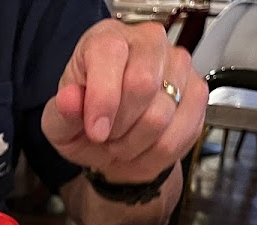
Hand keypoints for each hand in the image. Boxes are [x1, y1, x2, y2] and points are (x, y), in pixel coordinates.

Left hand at [41, 20, 207, 184]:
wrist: (112, 142)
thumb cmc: (86, 123)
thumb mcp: (59, 123)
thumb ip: (62, 112)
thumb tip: (69, 100)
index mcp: (106, 39)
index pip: (109, 55)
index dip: (103, 100)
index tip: (96, 131)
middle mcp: (147, 43)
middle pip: (142, 84)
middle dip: (120, 126)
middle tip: (108, 137)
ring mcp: (177, 65)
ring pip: (162, 114)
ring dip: (136, 144)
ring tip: (123, 143)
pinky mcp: (197, 91)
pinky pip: (181, 132)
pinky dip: (157, 153)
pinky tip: (143, 148)